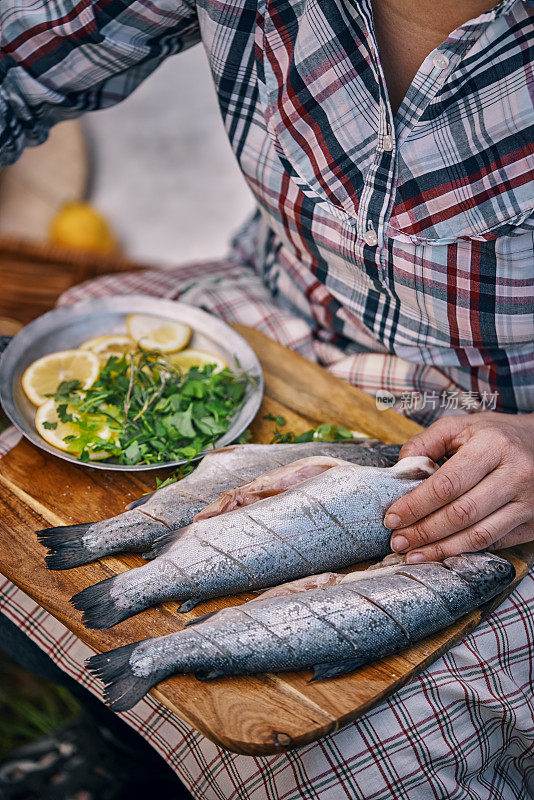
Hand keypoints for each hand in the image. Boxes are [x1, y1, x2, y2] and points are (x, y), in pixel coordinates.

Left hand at [384, 412, 533, 562]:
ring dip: (442, 549)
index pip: (447, 484)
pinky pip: (496, 543)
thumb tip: (399, 471)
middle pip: (461, 514)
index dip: (416, 505)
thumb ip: (425, 443)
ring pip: (479, 536)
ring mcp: (529, 502)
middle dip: (424, 532)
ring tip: (414, 554)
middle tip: (399, 541)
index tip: (393, 518)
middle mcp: (516, 474)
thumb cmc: (496, 435)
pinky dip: (466, 552)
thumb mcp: (460, 426)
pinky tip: (444, 553)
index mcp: (493, 446)